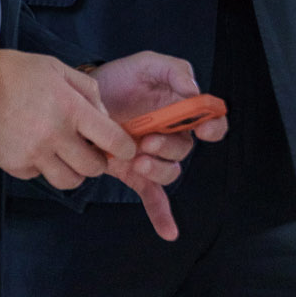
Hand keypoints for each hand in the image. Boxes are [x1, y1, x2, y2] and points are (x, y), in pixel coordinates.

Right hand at [0, 49, 137, 191]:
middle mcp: (55, 136)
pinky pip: (39, 176)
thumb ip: (87, 90)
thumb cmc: (16, 73)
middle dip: (97, 162)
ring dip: (73, 171)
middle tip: (91, 151)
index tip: (124, 149)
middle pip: (93, 168)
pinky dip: (42, 168)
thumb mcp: (57, 69)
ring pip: (68, 181)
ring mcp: (34, 154)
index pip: (112, 140)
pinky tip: (35, 149)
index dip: (125, 149)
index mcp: (71, 109)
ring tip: (66, 156)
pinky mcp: (15, 166)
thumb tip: (104, 116)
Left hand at [94, 51, 228, 242]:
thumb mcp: (148, 64)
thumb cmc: (120, 78)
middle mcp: (170, 136)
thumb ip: (175, 71)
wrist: (81, 96)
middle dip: (169, 148)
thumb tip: (195, 92)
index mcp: (180, 110)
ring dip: (159, 170)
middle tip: (147, 141)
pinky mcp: (134, 172)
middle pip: (185, 150)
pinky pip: (153, 196)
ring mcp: (152, 156)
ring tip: (136, 160)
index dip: (214, 127)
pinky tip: (168, 232)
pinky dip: (162, 215)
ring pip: (170, 172)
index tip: (206, 128)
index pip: (210, 122)